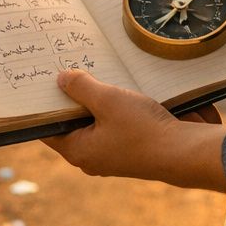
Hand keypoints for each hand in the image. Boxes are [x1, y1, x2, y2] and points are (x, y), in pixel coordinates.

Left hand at [41, 70, 225, 191]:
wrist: (187, 152)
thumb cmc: (143, 130)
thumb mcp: (107, 100)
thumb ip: (81, 87)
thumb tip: (61, 79)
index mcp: (78, 151)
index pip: (47, 128)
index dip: (41, 105)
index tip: (39, 82)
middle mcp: (93, 156)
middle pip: (73, 122)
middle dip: (72, 97)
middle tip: (66, 68)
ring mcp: (115, 153)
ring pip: (97, 121)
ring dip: (98, 99)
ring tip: (95, 71)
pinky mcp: (135, 146)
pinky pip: (118, 123)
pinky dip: (117, 105)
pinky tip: (121, 85)